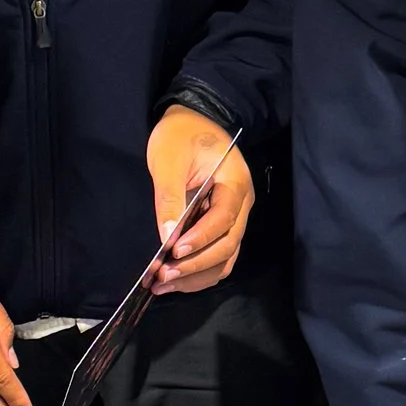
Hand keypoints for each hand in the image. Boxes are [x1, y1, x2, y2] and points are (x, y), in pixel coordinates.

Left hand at [147, 107, 252, 294]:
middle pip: (227, 245)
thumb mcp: (168, 160)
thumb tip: (166, 236)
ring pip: (225, 257)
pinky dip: (199, 271)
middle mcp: (242, 204)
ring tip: (164, 285)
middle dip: (196, 264)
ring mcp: (235, 217)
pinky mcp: (221, 225)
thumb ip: (169, 197)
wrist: (191, 120)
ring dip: (197, 276)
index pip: (223, 219)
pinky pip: (218, 256)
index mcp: (235, 183)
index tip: (174, 251)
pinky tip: (175, 280)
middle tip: (163, 276)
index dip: (201, 238)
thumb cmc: (180, 135)